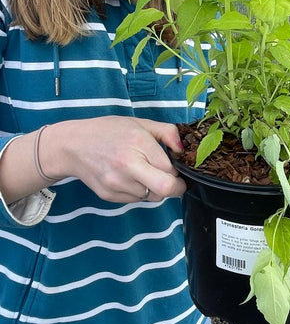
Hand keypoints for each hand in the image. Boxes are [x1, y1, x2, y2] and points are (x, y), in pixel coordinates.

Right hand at [41, 116, 185, 201]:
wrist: (72, 146)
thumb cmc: (108, 131)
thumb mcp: (141, 123)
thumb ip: (167, 133)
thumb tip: (183, 150)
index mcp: (139, 144)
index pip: (172, 169)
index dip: (179, 171)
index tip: (176, 167)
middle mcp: (128, 166)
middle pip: (166, 189)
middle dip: (175, 188)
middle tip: (173, 180)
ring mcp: (117, 184)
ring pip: (152, 197)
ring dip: (155, 188)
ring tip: (143, 172)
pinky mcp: (109, 196)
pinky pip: (136, 200)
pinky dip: (139, 191)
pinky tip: (129, 177)